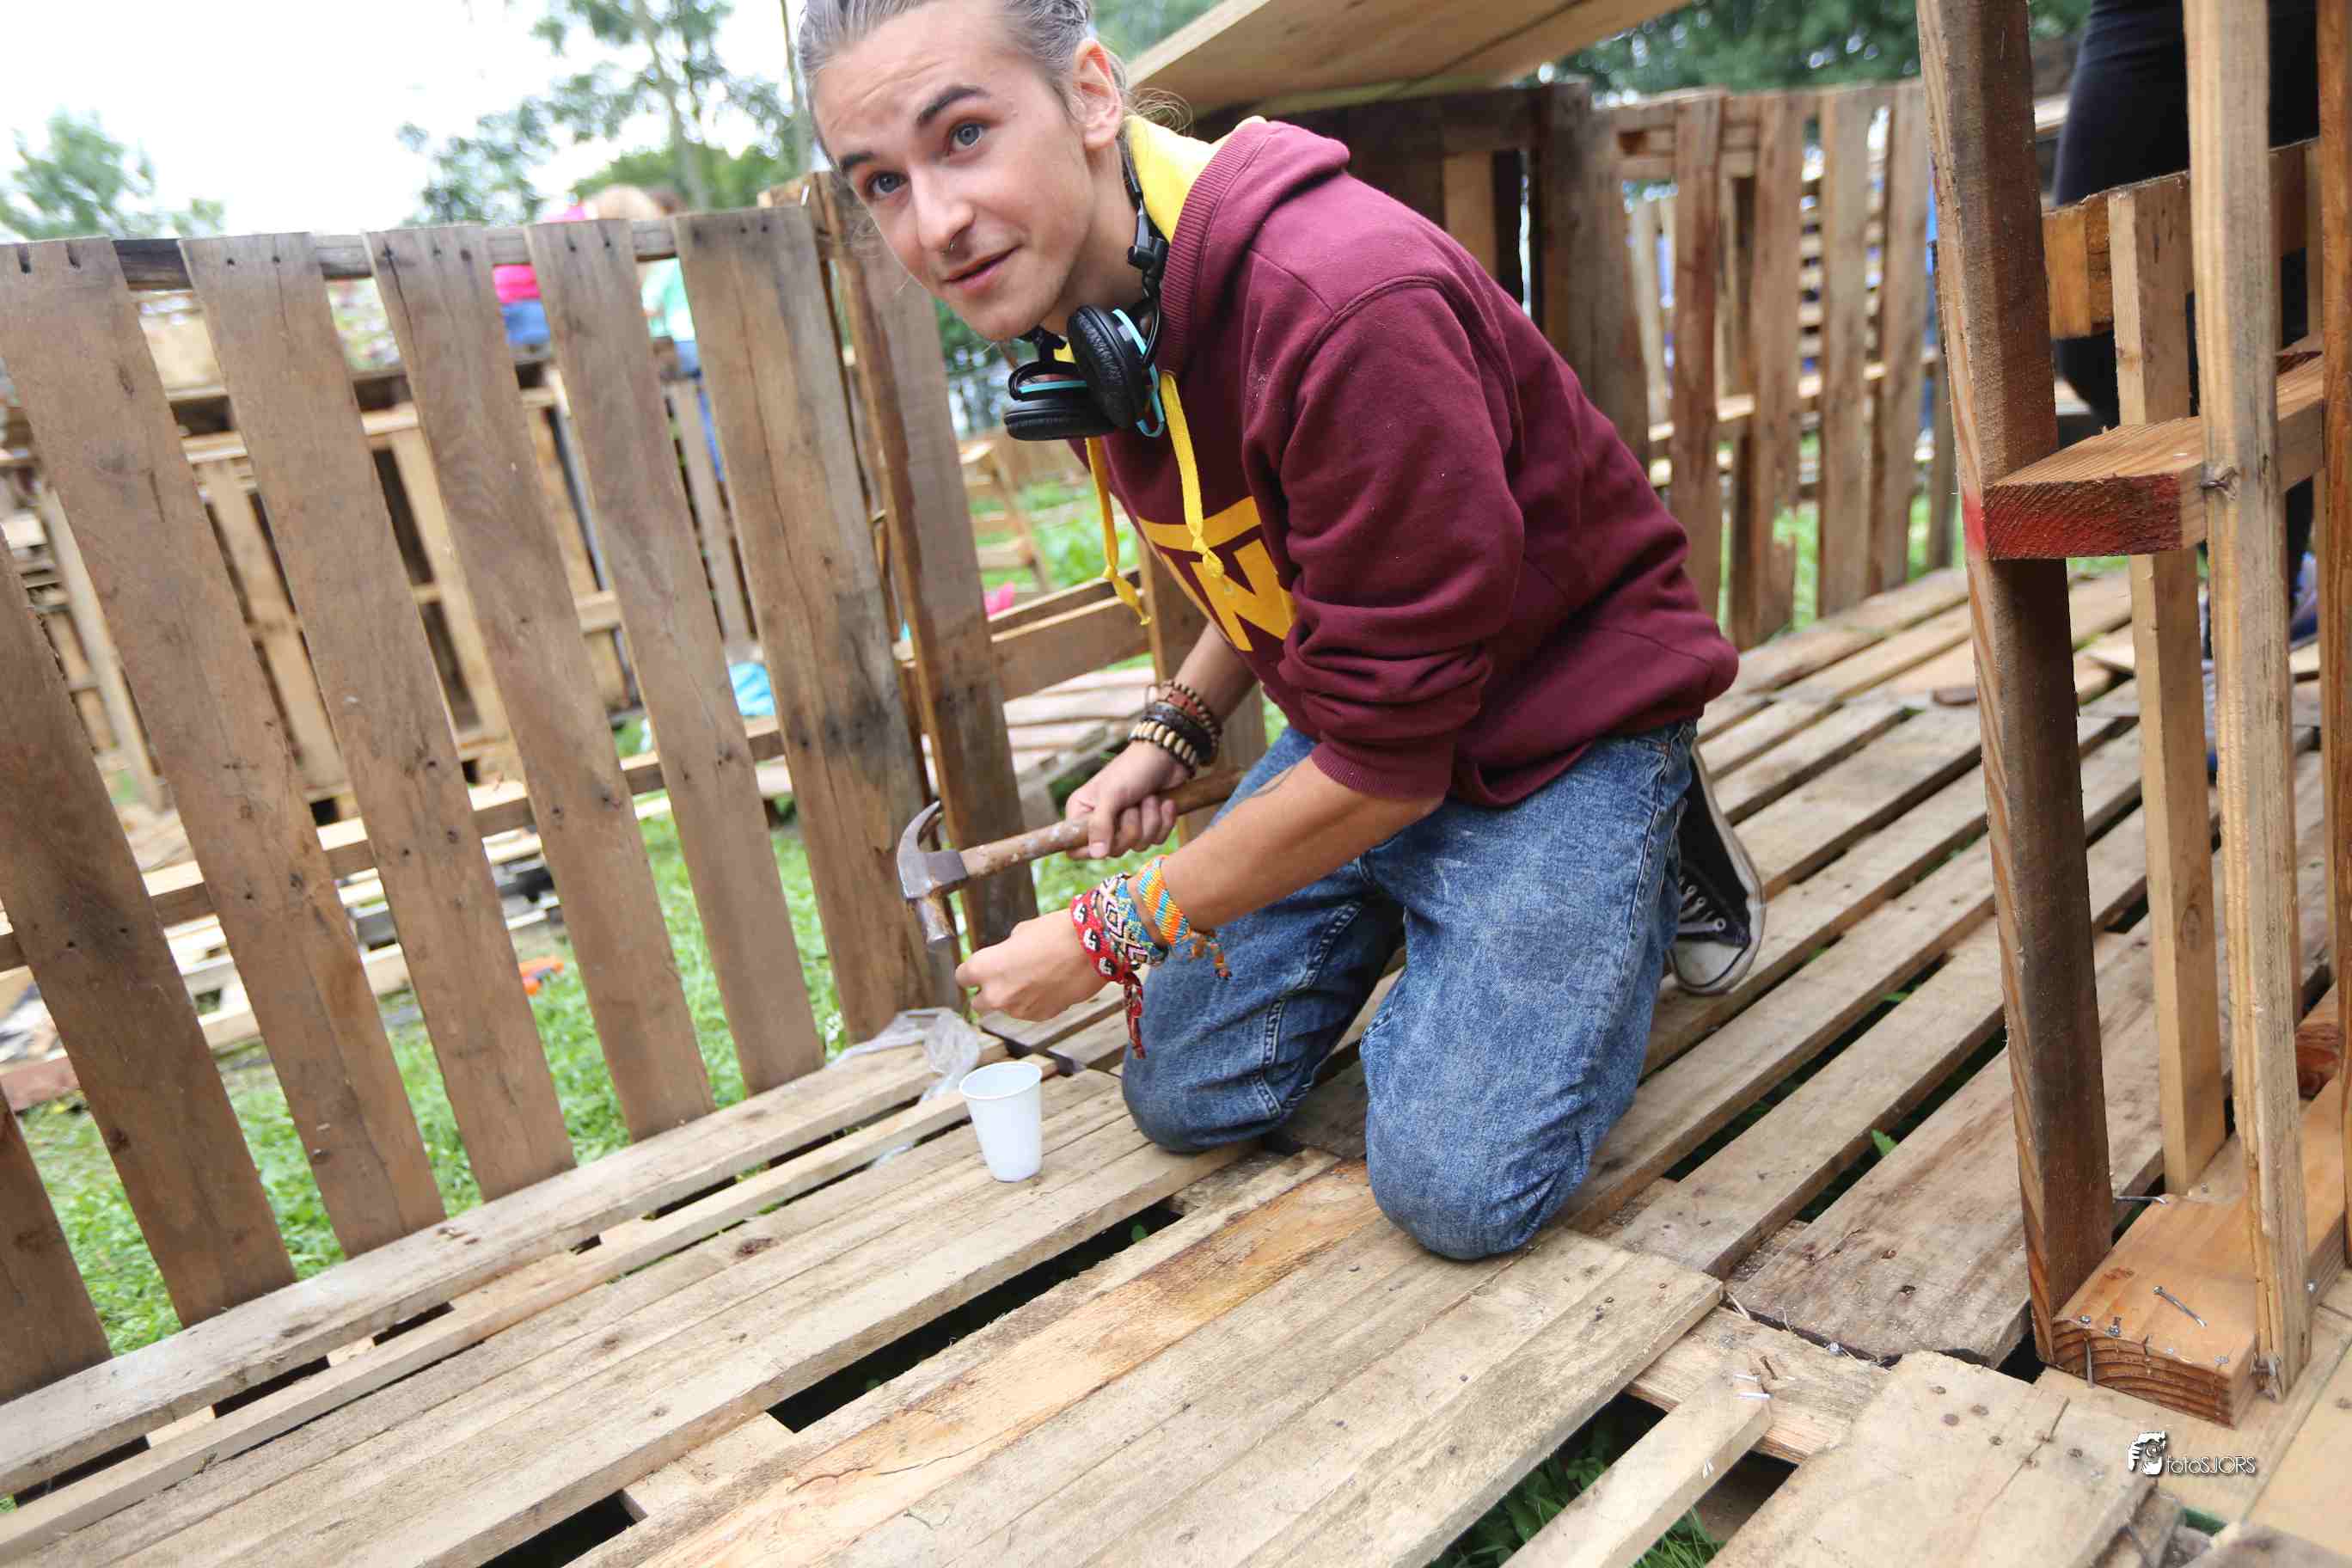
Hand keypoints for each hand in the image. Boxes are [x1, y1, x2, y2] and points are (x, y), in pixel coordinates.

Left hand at [956, 911, 1106, 1019]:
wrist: (1092, 947)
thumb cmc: (1055, 933)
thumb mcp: (1020, 932)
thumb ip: (1004, 952)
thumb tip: (1004, 960)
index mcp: (984, 968)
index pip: (962, 978)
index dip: (972, 972)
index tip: (981, 968)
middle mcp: (996, 994)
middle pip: (979, 1003)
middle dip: (988, 991)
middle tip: (1006, 976)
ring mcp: (1018, 1010)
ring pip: (1006, 1008)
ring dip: (1014, 997)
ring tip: (1036, 976)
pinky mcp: (1040, 1016)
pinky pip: (1028, 1011)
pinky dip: (1034, 1002)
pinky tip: (1050, 984)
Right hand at [1065, 741, 1189, 859]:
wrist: (1166, 755)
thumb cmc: (1132, 769)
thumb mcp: (1112, 795)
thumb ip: (1100, 825)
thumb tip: (1097, 855)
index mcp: (1083, 812)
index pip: (1076, 848)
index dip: (1091, 850)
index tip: (1108, 838)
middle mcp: (1102, 821)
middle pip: (1113, 850)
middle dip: (1131, 827)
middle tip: (1133, 805)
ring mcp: (1126, 824)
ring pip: (1138, 846)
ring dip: (1150, 820)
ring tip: (1149, 798)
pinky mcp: (1148, 824)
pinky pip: (1156, 840)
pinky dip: (1164, 820)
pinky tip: (1164, 803)